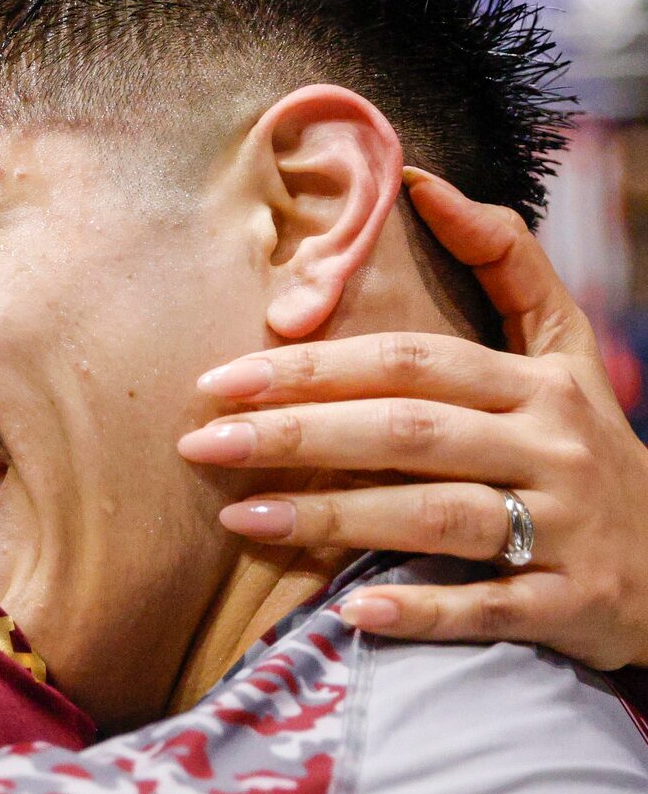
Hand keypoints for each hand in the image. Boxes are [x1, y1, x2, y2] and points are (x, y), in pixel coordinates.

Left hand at [180, 169, 647, 668]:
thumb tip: (422, 181)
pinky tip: (351, 612)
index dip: (313, 365)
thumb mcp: (566, 346)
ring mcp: (564, 529)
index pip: (408, 360)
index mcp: (534, 383)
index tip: (220, 377)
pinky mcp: (572, 605)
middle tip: (202, 444)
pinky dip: (421, 609)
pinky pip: (489, 607)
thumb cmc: (591, 441)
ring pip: (437, 515)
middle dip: (297, 433)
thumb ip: (505, 259)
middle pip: (408, 430)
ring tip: (242, 519)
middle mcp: (551, 447)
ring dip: (335, 517)